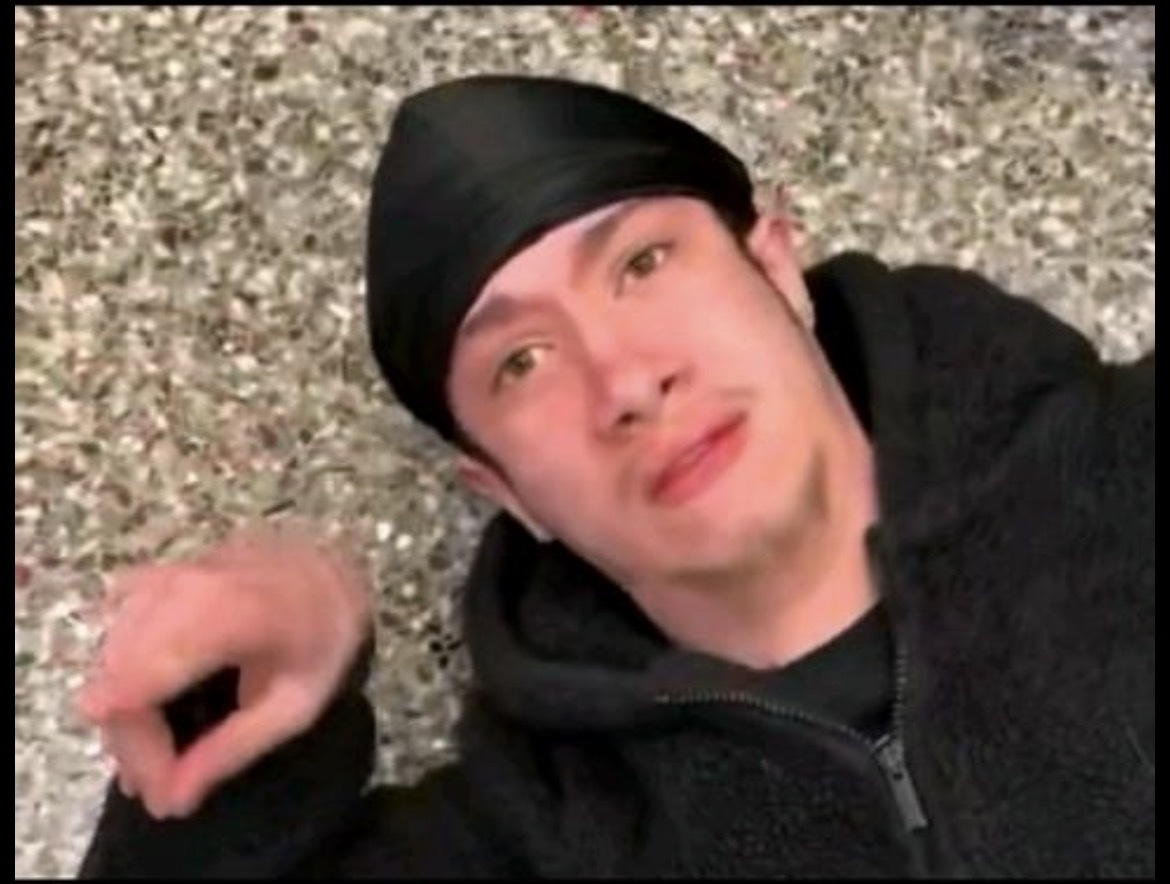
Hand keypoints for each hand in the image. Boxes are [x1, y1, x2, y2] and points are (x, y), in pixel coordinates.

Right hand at [77, 521, 372, 819]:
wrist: (329, 570)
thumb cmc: (323, 637)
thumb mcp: (296, 704)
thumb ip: (232, 749)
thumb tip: (172, 801)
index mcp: (229, 613)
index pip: (145, 684)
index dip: (140, 747)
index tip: (157, 793)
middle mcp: (183, 586)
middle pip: (120, 676)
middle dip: (133, 742)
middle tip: (165, 785)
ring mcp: (162, 576)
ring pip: (110, 658)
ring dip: (124, 714)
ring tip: (158, 754)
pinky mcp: (151, 577)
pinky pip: (114, 636)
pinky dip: (121, 676)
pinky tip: (147, 705)